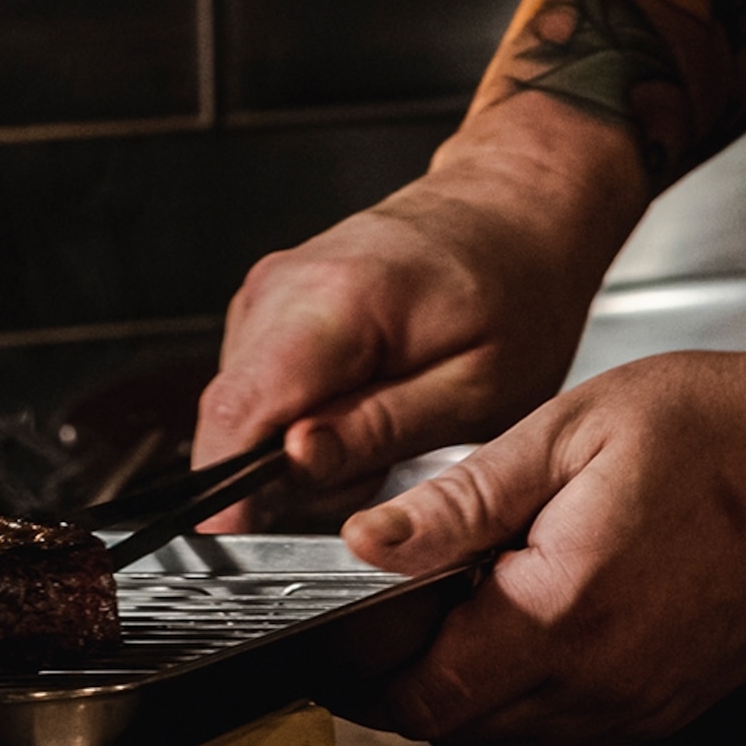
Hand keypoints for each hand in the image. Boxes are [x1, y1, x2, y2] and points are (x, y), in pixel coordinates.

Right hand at [193, 93, 640, 528]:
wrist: (516, 211)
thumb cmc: (516, 293)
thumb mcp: (478, 389)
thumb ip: (380, 429)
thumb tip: (293, 463)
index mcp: (333, 303)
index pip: (236, 411)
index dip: (229, 488)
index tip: (254, 534)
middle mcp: (281, 288)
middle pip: (230, 418)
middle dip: (282, 475)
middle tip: (378, 467)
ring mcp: (268, 292)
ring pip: (241, 409)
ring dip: (295, 447)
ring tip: (384, 424)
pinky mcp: (270, 304)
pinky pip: (259, 387)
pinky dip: (301, 416)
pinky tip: (365, 400)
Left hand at [333, 345, 745, 745]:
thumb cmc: (727, 433)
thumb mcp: (569, 434)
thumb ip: (460, 501)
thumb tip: (369, 545)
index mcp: (559, 613)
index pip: (421, 695)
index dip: (361, 674)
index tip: (336, 636)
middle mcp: (601, 681)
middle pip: (457, 732)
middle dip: (403, 691)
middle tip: (380, 624)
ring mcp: (642, 702)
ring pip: (512, 739)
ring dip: (464, 698)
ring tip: (451, 619)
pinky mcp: (673, 703)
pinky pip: (572, 727)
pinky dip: (528, 698)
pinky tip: (529, 627)